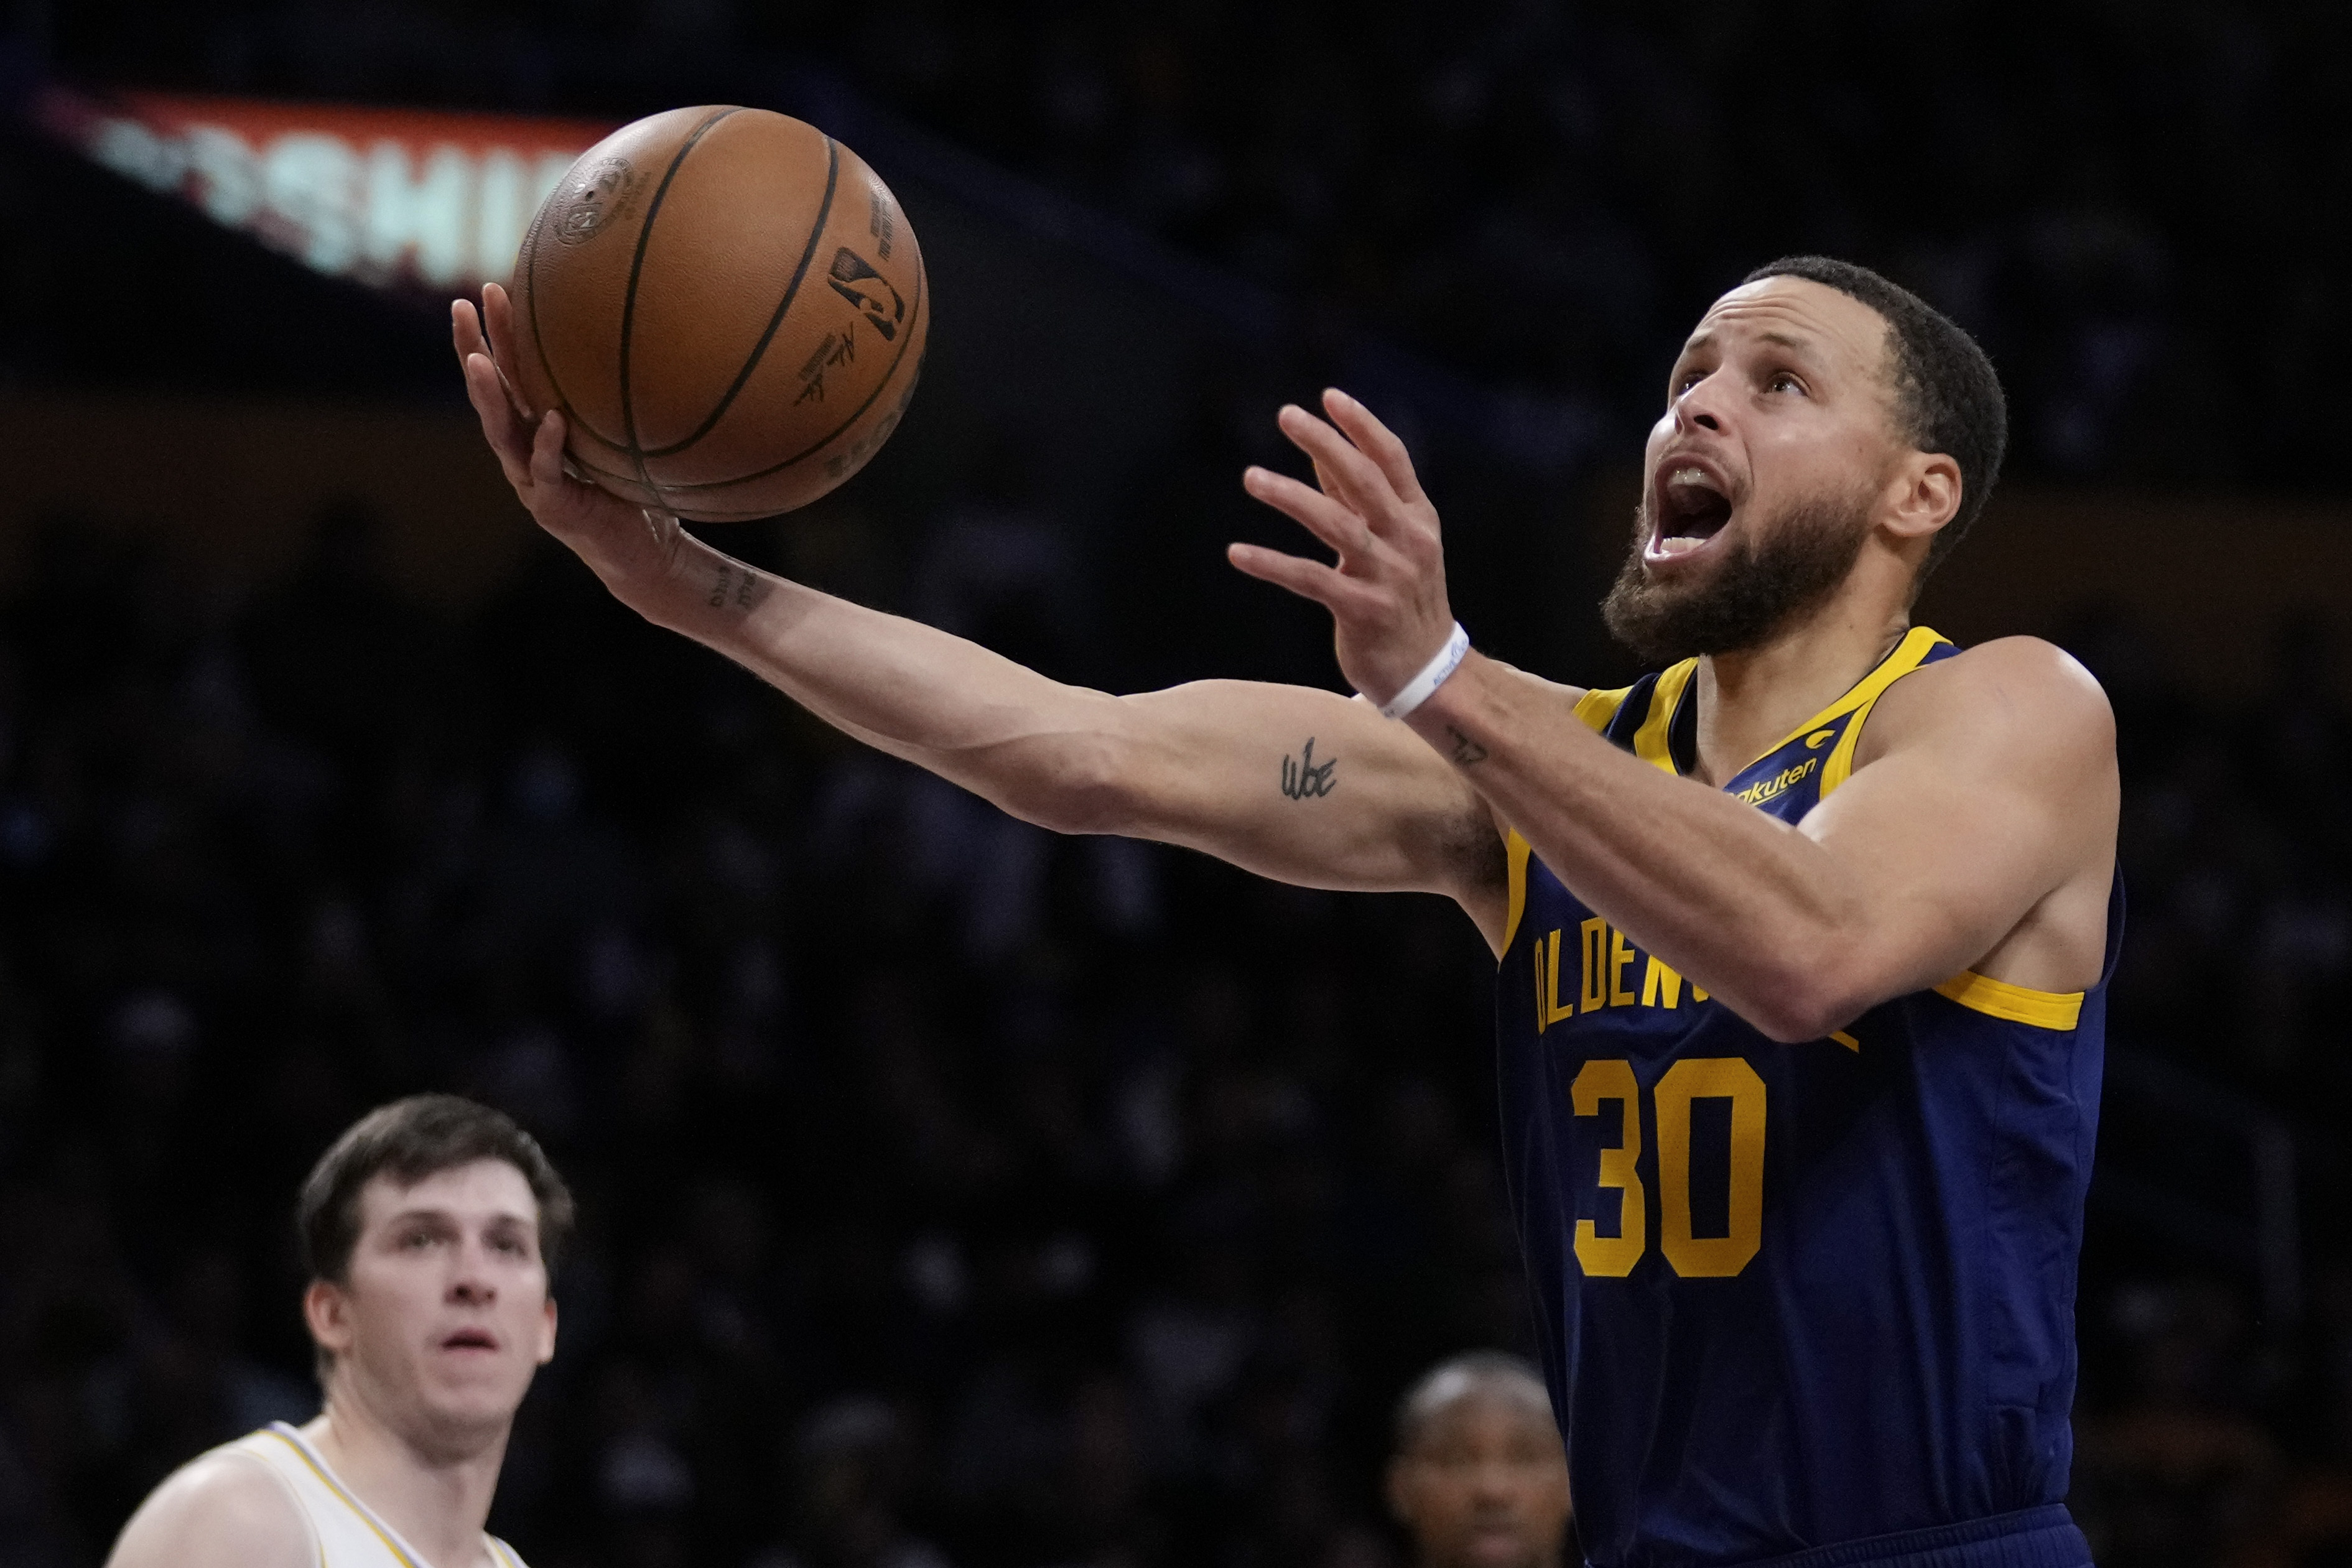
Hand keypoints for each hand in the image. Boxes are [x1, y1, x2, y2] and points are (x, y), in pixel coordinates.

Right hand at [453, 283, 691, 614]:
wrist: (644, 553)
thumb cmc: (634, 490)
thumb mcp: (621, 435)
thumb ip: (615, 401)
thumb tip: (646, 340)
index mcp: (535, 430)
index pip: (510, 374)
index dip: (496, 334)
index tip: (490, 288)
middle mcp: (524, 452)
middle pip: (490, 396)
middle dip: (472, 351)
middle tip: (460, 308)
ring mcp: (533, 482)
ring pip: (502, 434)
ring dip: (489, 396)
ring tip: (478, 361)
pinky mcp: (554, 509)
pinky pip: (548, 473)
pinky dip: (548, 446)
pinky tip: (550, 419)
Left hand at [1230, 389, 1456, 705]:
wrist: (1429, 672)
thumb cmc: (1403, 599)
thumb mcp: (1393, 543)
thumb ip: (1357, 501)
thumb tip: (1322, 453)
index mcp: (1419, 518)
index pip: (1392, 460)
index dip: (1362, 426)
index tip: (1328, 397)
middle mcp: (1409, 541)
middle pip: (1365, 481)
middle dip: (1326, 444)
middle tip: (1286, 415)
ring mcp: (1388, 577)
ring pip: (1337, 525)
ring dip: (1291, 497)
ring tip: (1251, 477)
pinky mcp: (1363, 611)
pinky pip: (1310, 580)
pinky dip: (1272, 564)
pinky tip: (1237, 553)